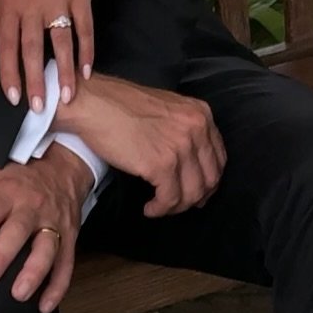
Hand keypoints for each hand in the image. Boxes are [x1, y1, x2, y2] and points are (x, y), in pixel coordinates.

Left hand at [0, 0, 93, 110]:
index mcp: (11, 5)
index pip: (6, 46)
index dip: (8, 73)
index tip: (13, 97)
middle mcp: (33, 6)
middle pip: (32, 49)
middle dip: (35, 80)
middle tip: (39, 107)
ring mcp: (59, 1)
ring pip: (61, 43)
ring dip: (64, 72)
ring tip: (67, 97)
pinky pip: (85, 28)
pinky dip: (87, 50)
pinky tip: (87, 71)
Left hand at [0, 145, 93, 312]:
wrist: (64, 167)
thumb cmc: (17, 176)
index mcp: (8, 192)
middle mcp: (32, 209)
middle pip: (17, 233)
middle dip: (2, 257)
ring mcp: (54, 224)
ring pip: (47, 250)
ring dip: (34, 274)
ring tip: (19, 295)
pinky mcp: (70, 238)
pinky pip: (67, 264)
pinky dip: (58, 287)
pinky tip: (45, 306)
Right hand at [57, 74, 225, 215]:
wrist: (94, 104)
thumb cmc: (119, 106)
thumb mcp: (165, 109)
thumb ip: (182, 129)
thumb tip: (186, 160)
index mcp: (200, 114)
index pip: (218, 157)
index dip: (207, 181)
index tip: (194, 191)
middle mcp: (196, 129)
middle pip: (210, 178)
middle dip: (194, 197)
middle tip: (177, 204)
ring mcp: (180, 147)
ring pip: (192, 193)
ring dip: (176, 207)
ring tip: (159, 207)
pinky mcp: (161, 164)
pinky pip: (169, 198)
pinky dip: (160, 208)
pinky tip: (149, 208)